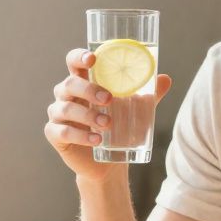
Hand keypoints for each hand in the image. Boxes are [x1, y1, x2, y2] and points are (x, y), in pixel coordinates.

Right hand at [45, 48, 172, 181]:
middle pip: (69, 83)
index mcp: (83, 82)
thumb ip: (148, 95)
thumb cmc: (118, 128)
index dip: (79, 56)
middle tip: (109, 99)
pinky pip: (62, 131)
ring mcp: (58, 115)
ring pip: (65, 108)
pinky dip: (81, 135)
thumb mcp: (135, 110)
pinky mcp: (55, 135)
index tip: (93, 59)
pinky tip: (97, 140)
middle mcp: (66, 95)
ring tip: (107, 124)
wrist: (108, 164)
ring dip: (87, 115)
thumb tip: (165, 79)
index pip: (73, 61)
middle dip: (89, 89)